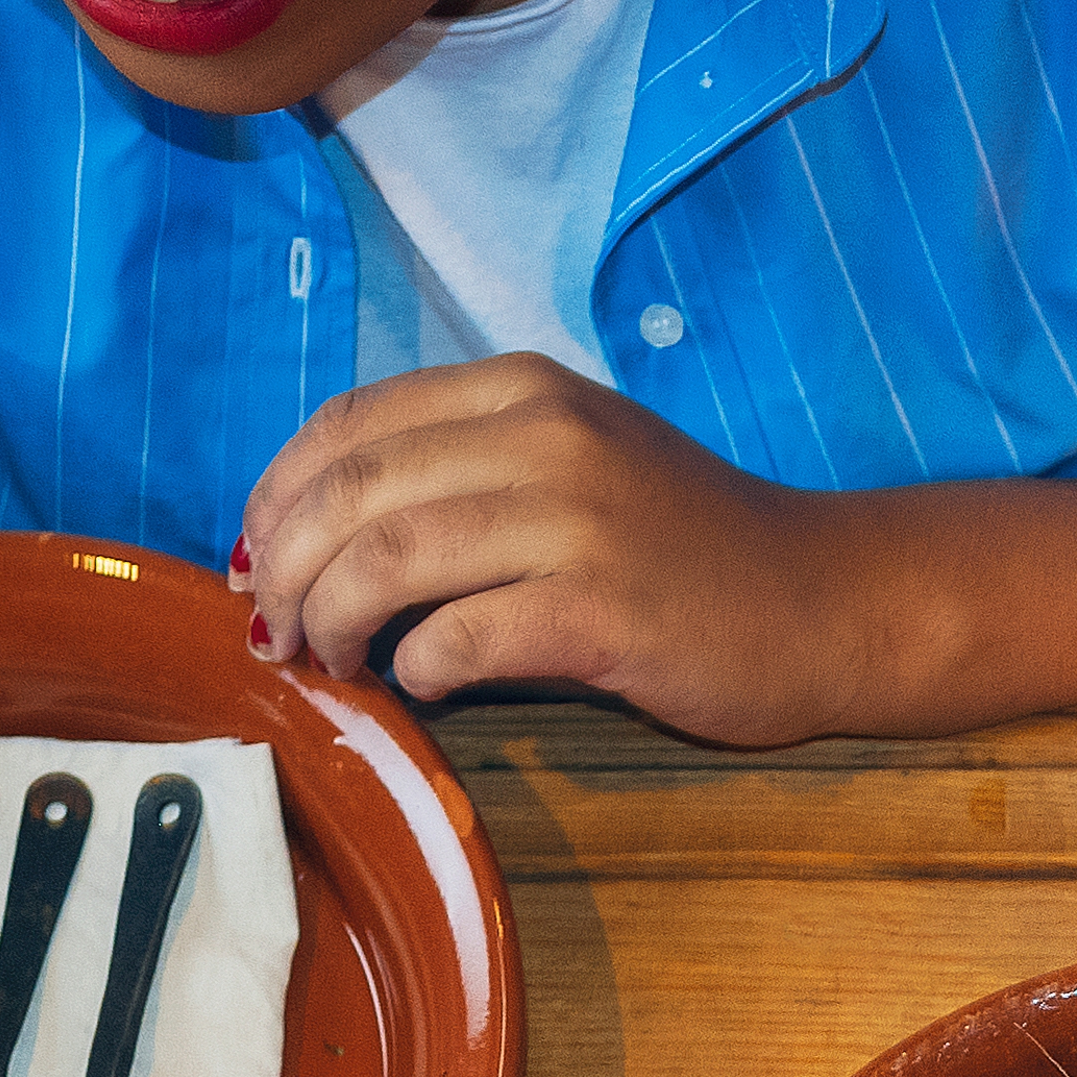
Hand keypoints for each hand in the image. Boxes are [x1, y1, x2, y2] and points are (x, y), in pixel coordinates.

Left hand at [241, 357, 847, 737]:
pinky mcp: (603, 610)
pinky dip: (417, 670)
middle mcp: (545, 436)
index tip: (256, 559)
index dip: (277, 494)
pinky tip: (425, 686)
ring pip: (389, 557)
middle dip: (286, 568)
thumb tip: (317, 540)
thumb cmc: (677, 551)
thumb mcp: (566, 472)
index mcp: (521, 391)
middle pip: (353, 489)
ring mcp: (578, 519)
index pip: (350, 422)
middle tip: (277, 631)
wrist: (820, 601)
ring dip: (335, 621)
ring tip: (331, 661)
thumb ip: (458, 480)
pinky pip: (461, 637)